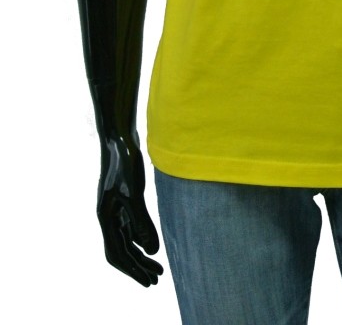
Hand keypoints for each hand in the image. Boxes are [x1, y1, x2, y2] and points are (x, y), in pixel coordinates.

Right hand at [97, 134, 163, 286]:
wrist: (119, 136)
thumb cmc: (124, 162)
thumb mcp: (133, 193)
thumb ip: (141, 221)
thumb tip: (151, 250)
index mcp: (106, 218)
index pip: (117, 253)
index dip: (132, 270)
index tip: (148, 281)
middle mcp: (108, 216)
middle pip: (122, 250)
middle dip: (138, 267)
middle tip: (157, 279)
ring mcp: (114, 208)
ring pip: (127, 239)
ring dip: (141, 254)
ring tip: (158, 267)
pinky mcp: (123, 199)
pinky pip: (130, 227)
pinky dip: (140, 238)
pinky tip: (152, 244)